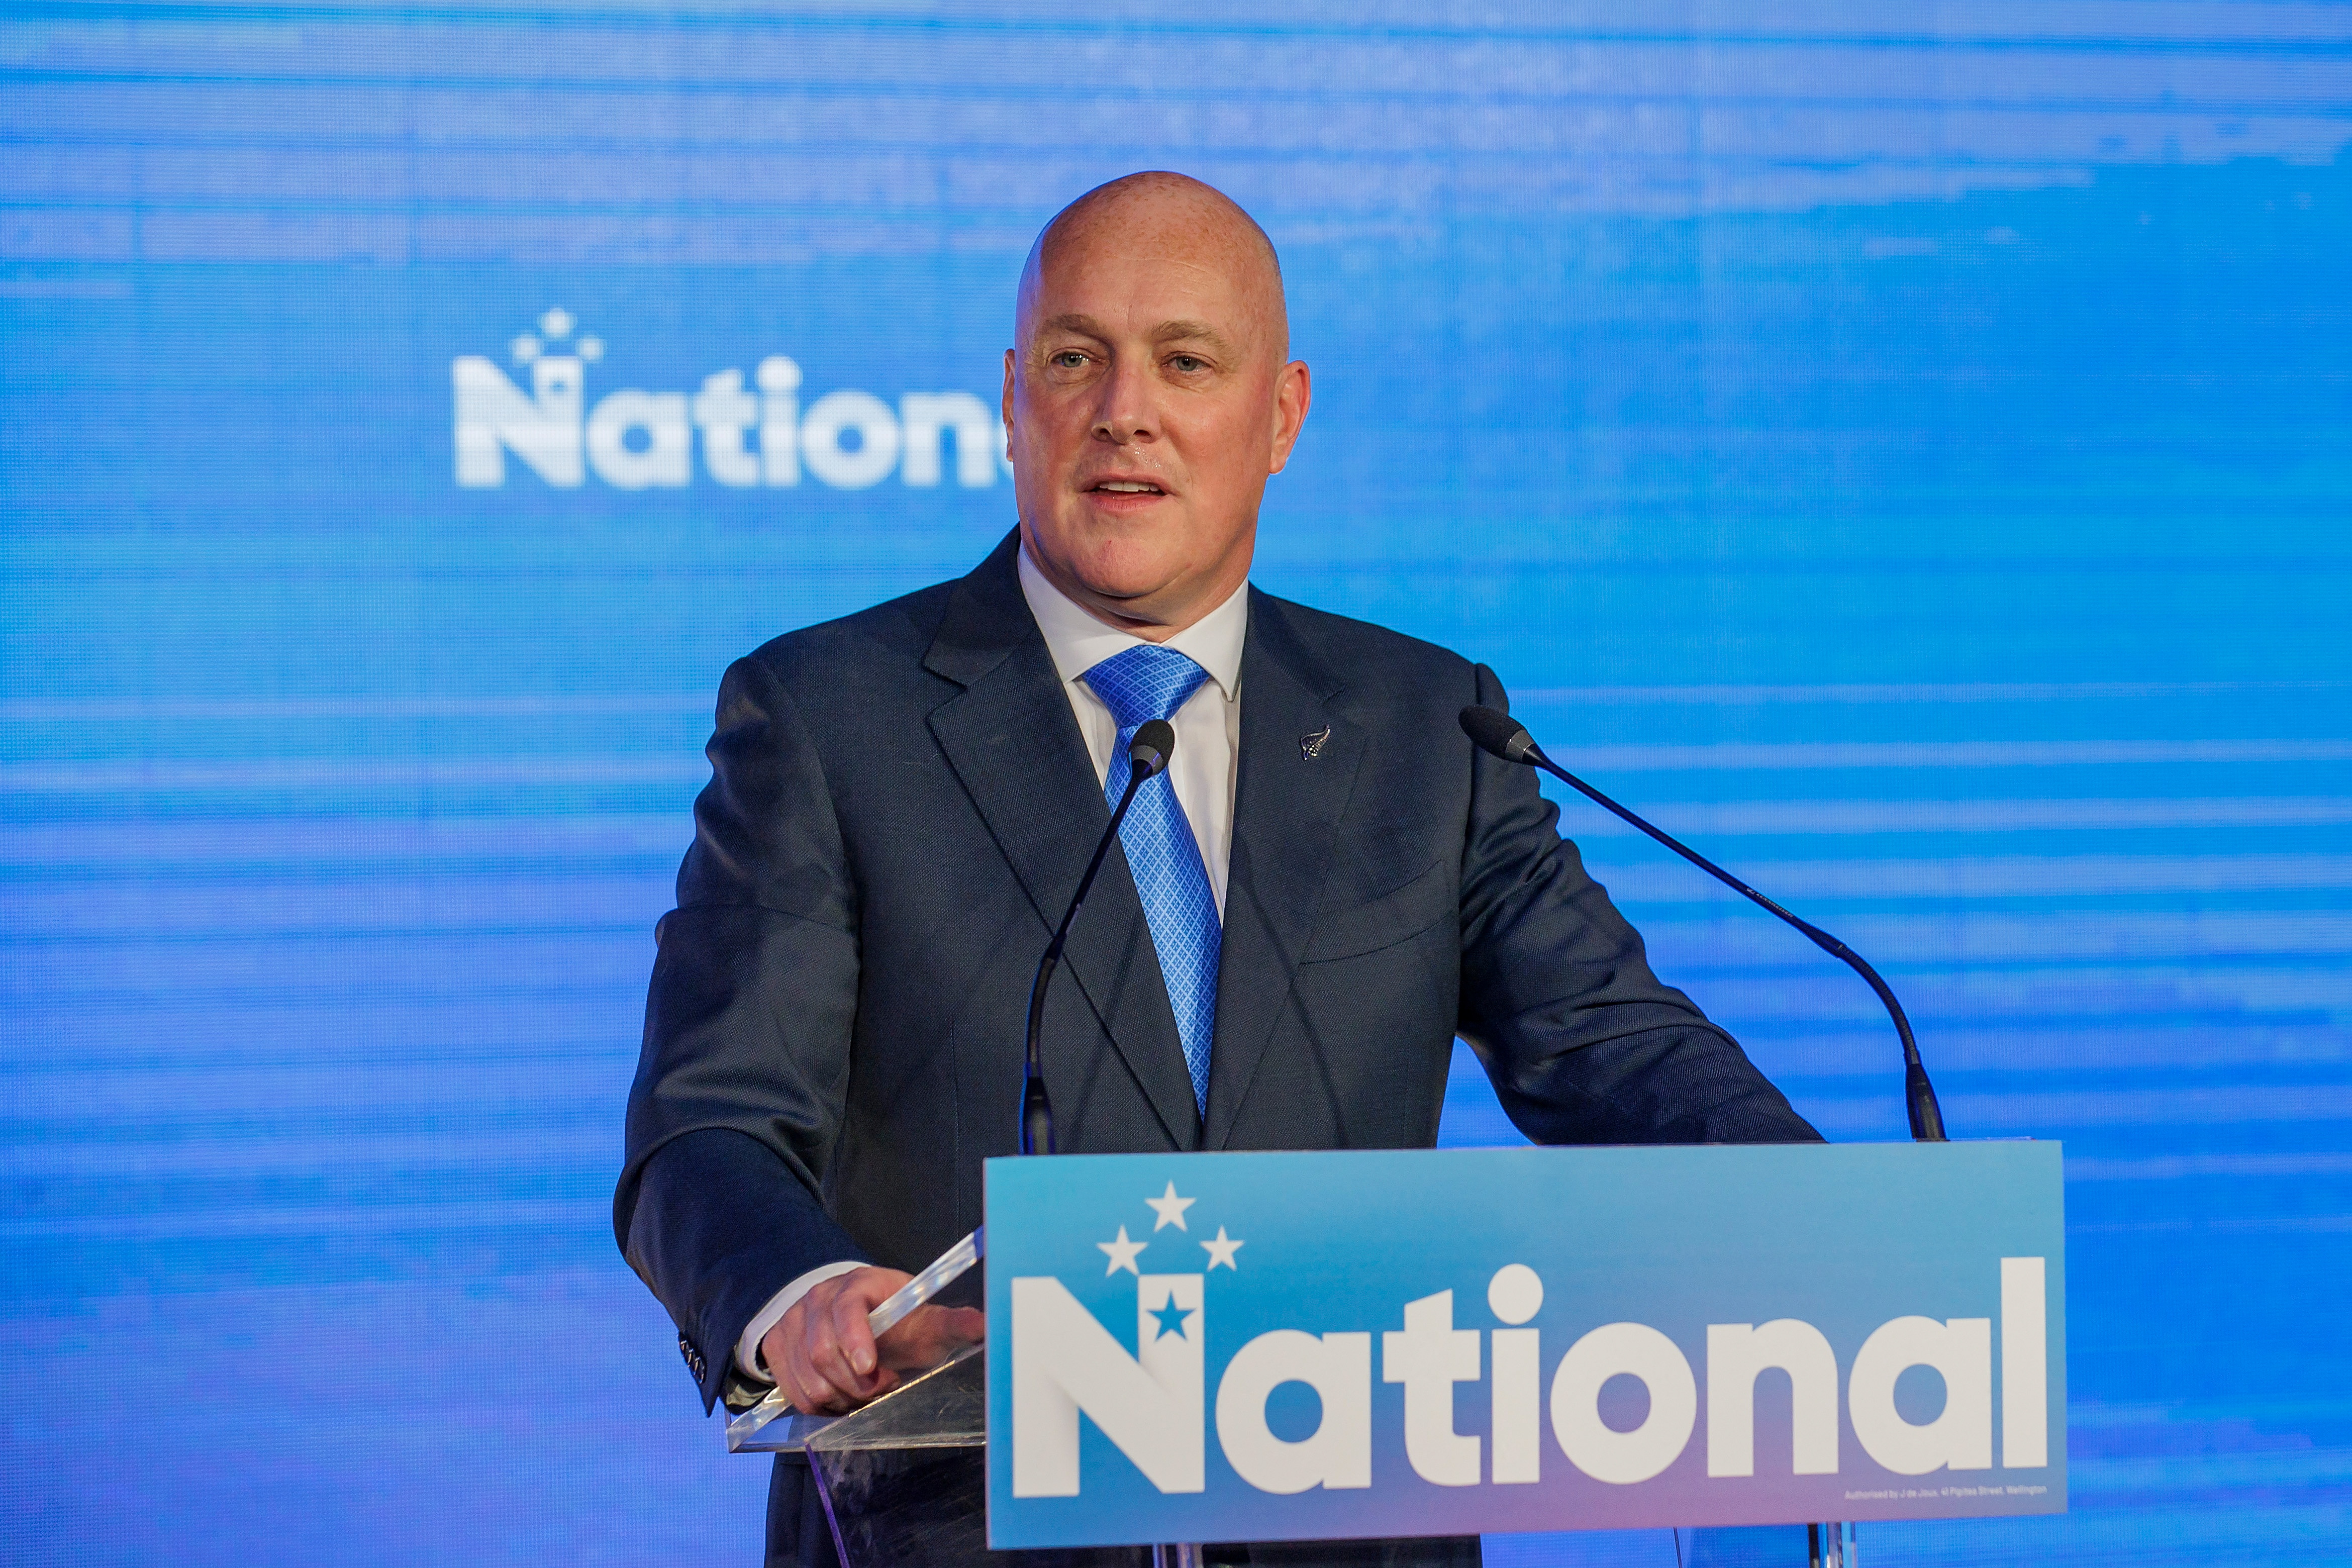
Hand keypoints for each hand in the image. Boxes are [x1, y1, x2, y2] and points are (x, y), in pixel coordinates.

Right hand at [760, 1266, 985, 1414]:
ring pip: (808, 1376)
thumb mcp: (927, 1321)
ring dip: (840, 1397)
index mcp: (858, 1284)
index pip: (847, 1307)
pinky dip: (818, 1404)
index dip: (855, 1340)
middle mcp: (819, 1297)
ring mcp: (793, 1320)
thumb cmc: (898, 1321)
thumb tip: (984, 1325)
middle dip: (856, 1382)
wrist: (858, 1317)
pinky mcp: (777, 1345)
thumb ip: (954, 1324)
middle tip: (882, 1385)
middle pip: (823, 1351)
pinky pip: (792, 1390)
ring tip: (863, 1391)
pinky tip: (840, 1396)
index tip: (870, 1368)